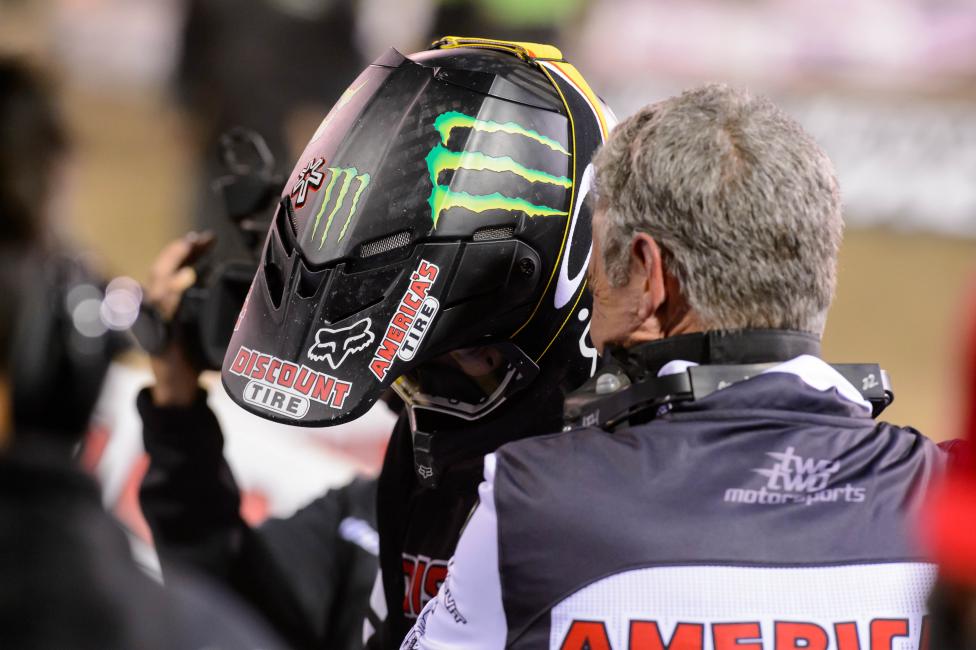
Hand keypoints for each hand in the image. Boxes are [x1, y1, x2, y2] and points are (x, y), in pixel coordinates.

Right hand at [146, 232, 213, 406]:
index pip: (176, 269)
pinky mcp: (161, 332)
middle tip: (199, 238)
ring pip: (158, 283)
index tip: (207, 238)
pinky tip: (186, 277)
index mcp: (169, 304)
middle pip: (163, 269)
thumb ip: (211, 307)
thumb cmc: (190, 358)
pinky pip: (164, 308)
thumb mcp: (203, 327)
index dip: (189, 251)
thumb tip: (236, 289)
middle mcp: (158, 308)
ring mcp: (156, 319)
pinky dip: (173, 290)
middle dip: (180, 251)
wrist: (177, 388)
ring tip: (188, 247)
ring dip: (173, 262)